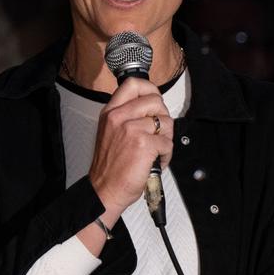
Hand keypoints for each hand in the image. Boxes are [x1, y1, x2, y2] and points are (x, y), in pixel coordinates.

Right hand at [89, 77, 173, 218]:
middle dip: (163, 117)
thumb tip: (151, 108)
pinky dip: (167, 155)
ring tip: (157, 149)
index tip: (155, 101)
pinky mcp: (144, 144)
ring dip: (167, 138)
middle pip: (156, 101)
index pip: (133, 84)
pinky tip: (156, 161)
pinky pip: (168, 143)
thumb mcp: (110, 132)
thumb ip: (127, 116)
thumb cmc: (110, 166)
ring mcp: (132, 129)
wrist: (105, 190)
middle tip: (159, 132)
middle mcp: (120, 117)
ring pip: (166, 122)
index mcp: (111, 112)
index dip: (151, 89)